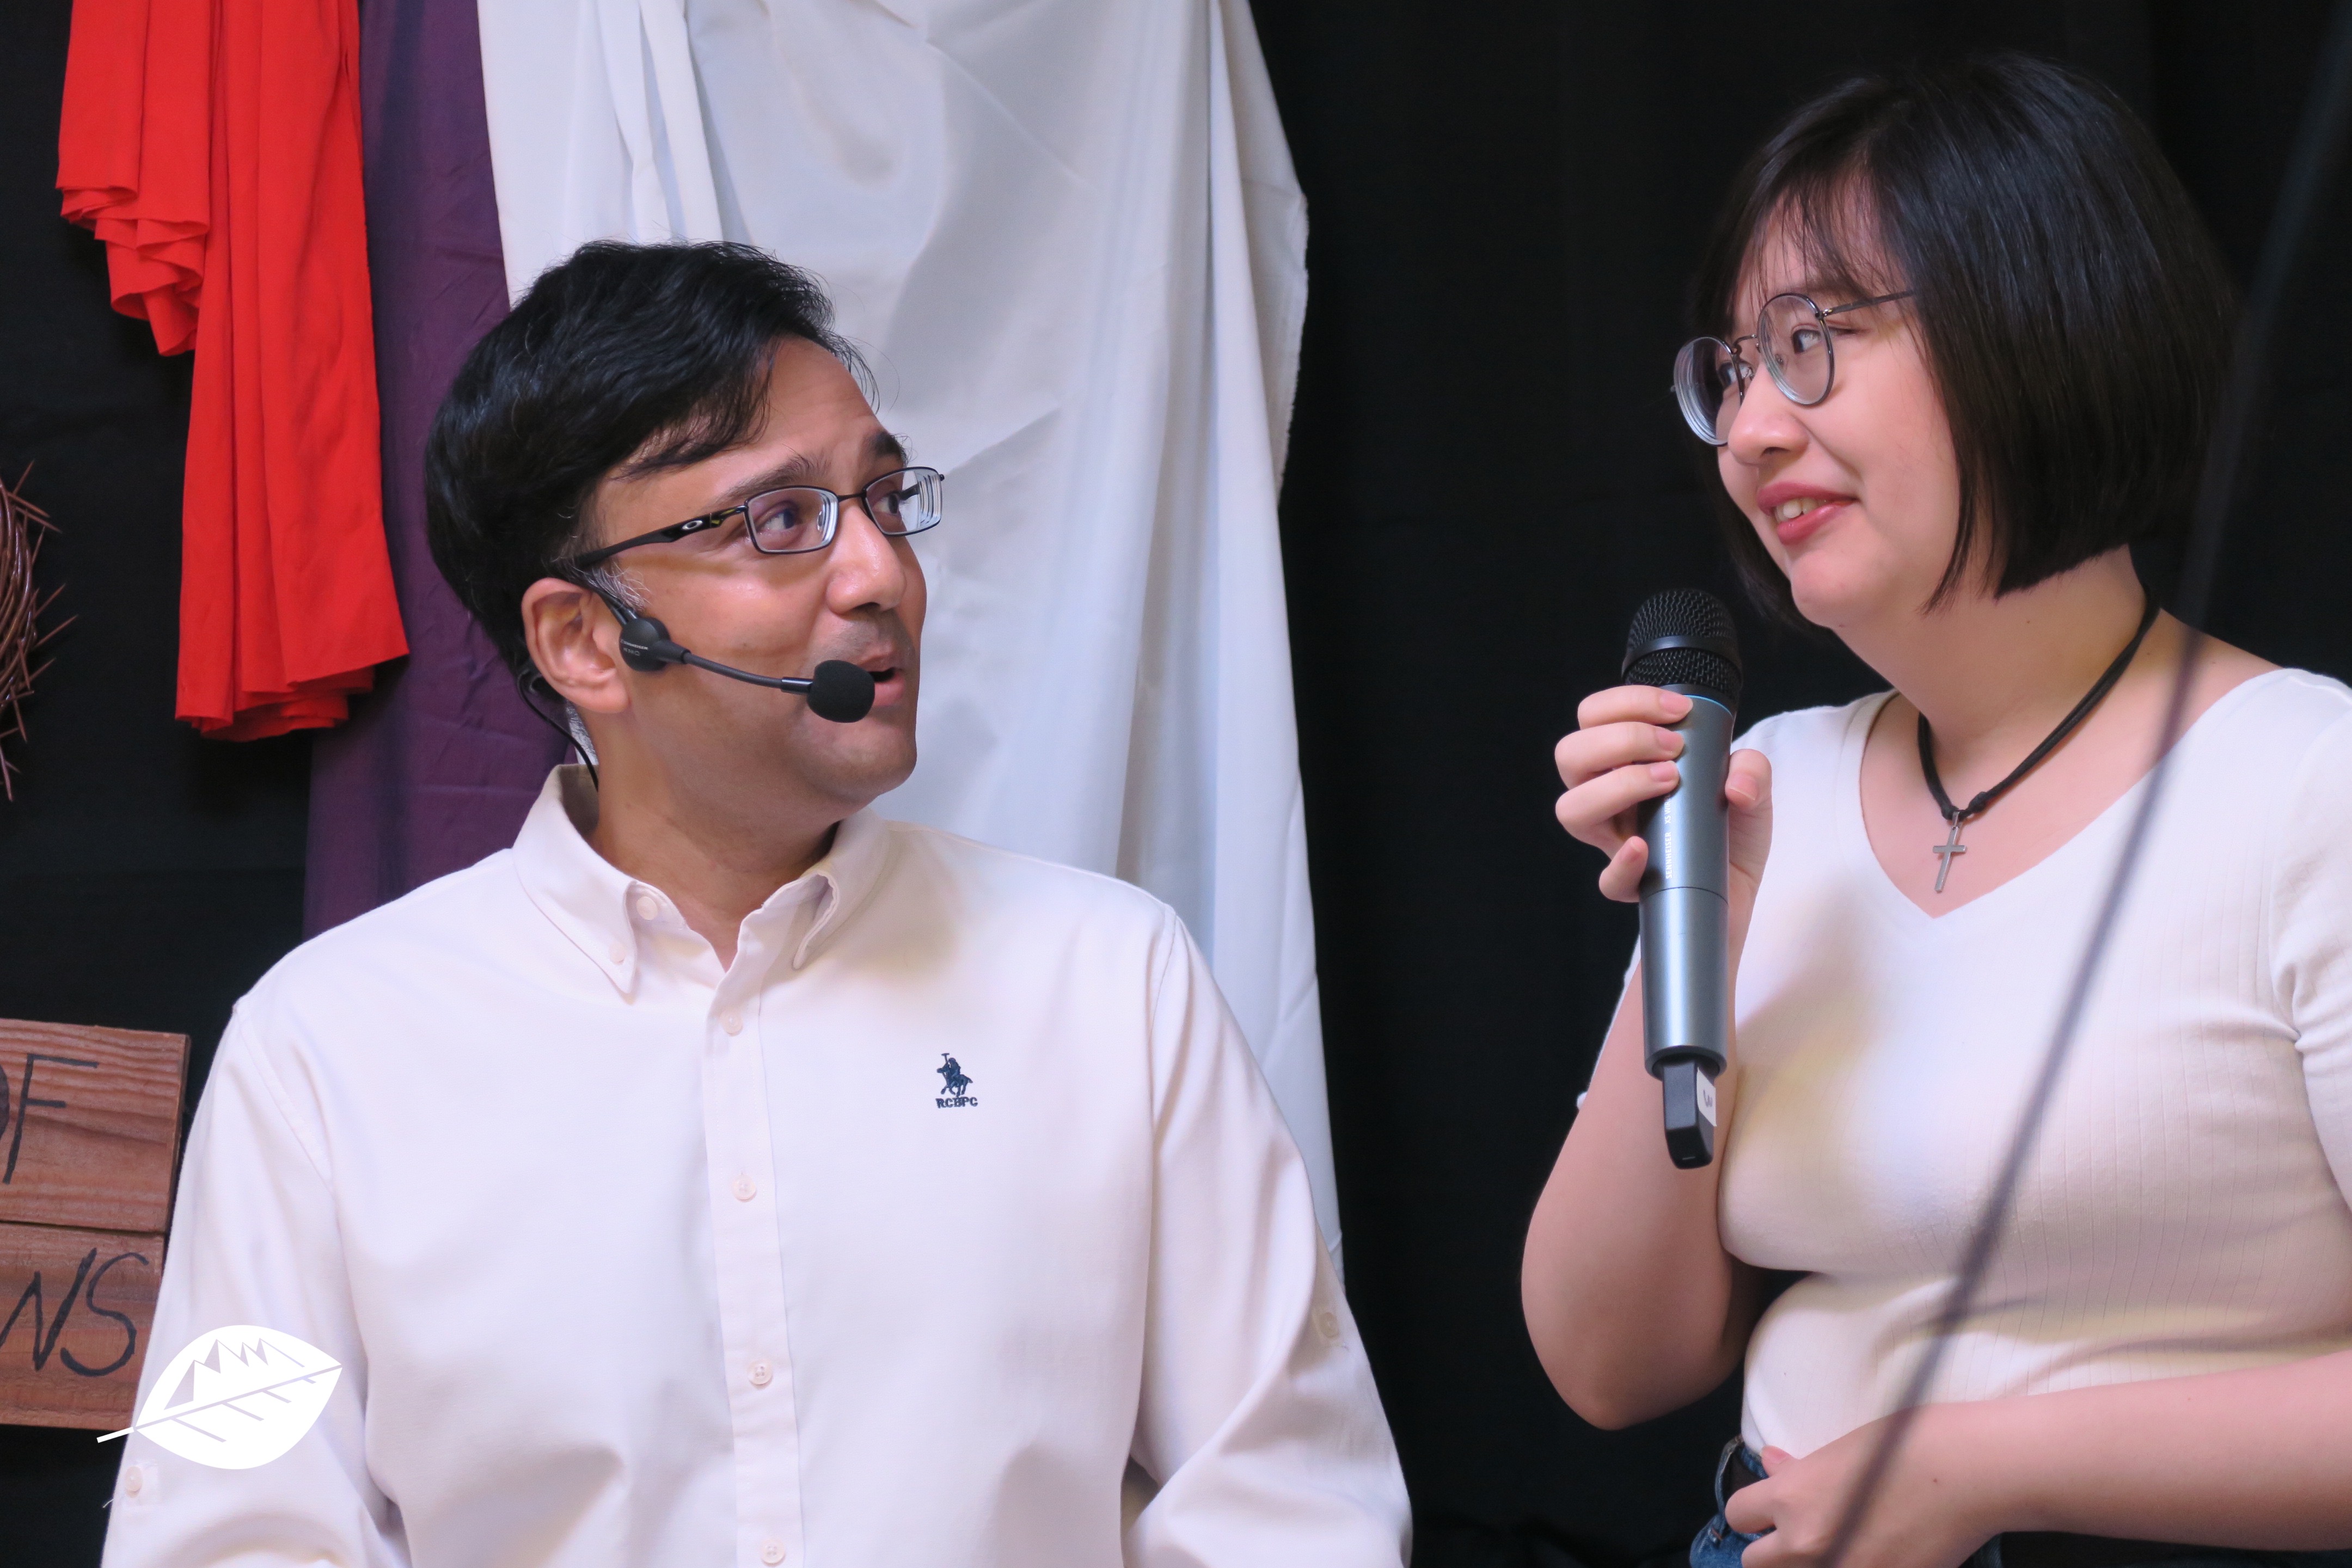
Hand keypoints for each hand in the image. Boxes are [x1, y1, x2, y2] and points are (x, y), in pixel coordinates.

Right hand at [1552, 685, 1772, 910]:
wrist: (1738, 895)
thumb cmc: (1730, 837)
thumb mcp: (1753, 793)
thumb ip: (1753, 770)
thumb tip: (1735, 784)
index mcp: (1625, 766)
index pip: (1594, 719)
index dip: (1626, 703)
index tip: (1678, 709)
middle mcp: (1610, 800)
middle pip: (1570, 755)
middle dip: (1621, 737)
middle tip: (1672, 746)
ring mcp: (1615, 842)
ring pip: (1572, 809)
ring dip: (1618, 784)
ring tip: (1667, 780)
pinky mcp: (1632, 886)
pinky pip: (1607, 879)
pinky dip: (1623, 860)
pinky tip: (1645, 846)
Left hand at [1724, 1416, 1996, 1567]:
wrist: (1968, 1474)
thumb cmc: (1905, 1446)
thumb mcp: (1839, 1450)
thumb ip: (1799, 1470)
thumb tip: (1770, 1463)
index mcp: (1790, 1499)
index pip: (1738, 1514)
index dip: (1755, 1511)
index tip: (1772, 1510)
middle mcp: (1806, 1543)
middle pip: (1756, 1562)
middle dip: (1774, 1548)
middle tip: (1801, 1535)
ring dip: (1806, 1563)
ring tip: (1833, 1545)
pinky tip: (1868, 1556)